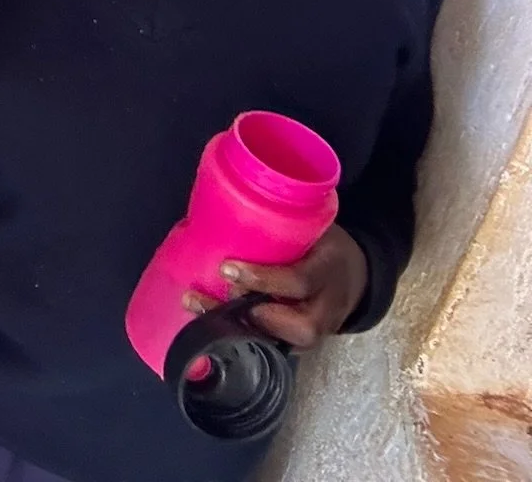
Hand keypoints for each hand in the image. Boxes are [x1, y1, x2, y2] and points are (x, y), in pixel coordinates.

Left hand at [183, 224, 368, 350]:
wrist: (354, 275)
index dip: (263, 279)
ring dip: (235, 329)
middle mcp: (327, 309)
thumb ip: (284, 224)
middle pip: (300, 328)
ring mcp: (318, 332)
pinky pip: (271, 344)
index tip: (226, 268)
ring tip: (196, 305)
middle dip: (252, 316)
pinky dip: (238, 334)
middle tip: (211, 296)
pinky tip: (202, 317)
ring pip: (282, 343)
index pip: (300, 282)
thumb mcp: (314, 228)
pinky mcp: (301, 343)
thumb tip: (225, 206)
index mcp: (330, 272)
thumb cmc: (323, 245)